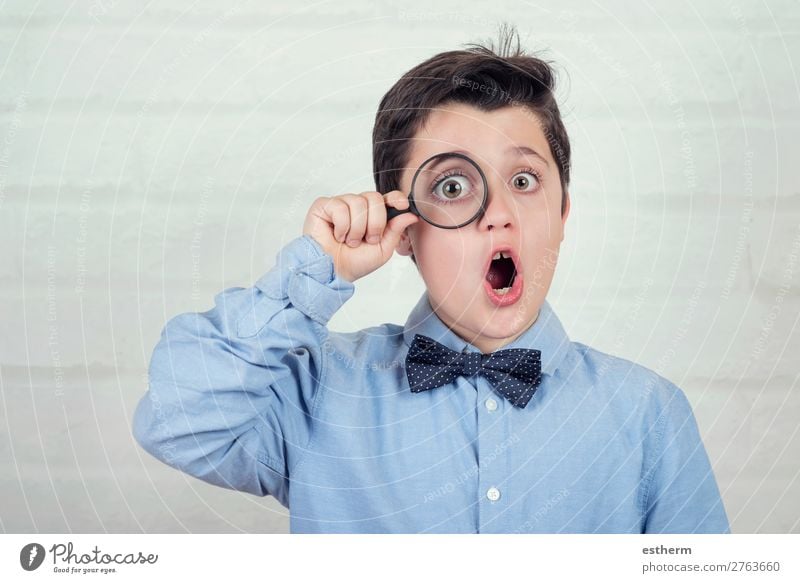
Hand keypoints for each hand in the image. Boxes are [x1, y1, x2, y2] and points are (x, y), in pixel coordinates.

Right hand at [302, 190, 418, 281]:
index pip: (388, 197)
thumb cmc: (355, 262)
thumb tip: (410, 215)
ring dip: (357, 229)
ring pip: (358, 202)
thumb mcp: (383, 249)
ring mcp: (341, 204)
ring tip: (350, 241)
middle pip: (374, 197)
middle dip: (375, 223)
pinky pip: (340, 207)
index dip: (396, 198)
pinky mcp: (324, 205)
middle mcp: (358, 206)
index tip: (402, 205)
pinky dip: (342, 227)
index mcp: (373, 214)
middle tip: (368, 239)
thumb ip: (396, 230)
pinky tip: (337, 235)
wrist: (334, 272)